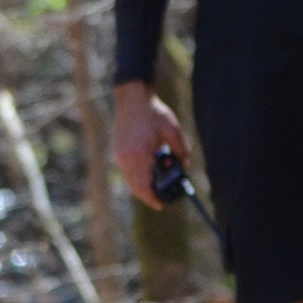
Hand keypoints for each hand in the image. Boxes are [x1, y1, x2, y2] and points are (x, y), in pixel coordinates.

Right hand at [111, 82, 189, 208]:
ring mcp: (120, 155)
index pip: (144, 186)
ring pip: (130, 181)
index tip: (162, 205)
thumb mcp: (173, 131)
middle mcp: (126, 158)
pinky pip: (127, 172)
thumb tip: (184, 167)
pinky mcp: (118, 151)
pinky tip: (148, 173)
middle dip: (148, 196)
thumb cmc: (153, 113)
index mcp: (140, 154)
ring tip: (157, 186)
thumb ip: (182, 151)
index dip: (153, 199)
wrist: (133, 98)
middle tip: (161, 199)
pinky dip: (137, 177)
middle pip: (136, 187)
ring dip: (143, 186)